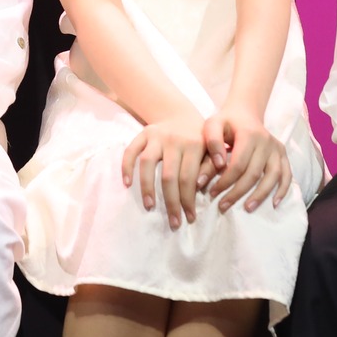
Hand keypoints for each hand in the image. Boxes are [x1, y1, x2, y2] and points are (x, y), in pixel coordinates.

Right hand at [122, 113, 207, 228]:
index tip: (189, 218)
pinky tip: (127, 184)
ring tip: (150, 207)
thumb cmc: (198, 138)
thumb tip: (203, 188)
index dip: (188, 200)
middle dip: (171, 202)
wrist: (180, 113)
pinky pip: (131, 150)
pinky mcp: (143, 133)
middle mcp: (174, 140)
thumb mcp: (210, 148)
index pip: (189, 178)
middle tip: (173, 222)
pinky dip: (126, 166)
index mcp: (195, 144)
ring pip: (148, 163)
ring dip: (147, 187)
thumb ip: (209, 167)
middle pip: (169, 176)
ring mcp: (157, 136)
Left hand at [202, 103, 290, 212]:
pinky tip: (274, 203)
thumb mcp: (212, 125)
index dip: (225, 181)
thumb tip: (219, 165)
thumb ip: (212, 142)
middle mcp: (266, 141)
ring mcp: (277, 148)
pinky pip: (287, 174)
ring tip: (247, 208)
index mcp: (249, 134)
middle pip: (254, 173)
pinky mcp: (283, 154)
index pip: (238, 164)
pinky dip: (283, 190)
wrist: (244, 113)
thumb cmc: (225, 123)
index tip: (212, 193)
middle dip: (238, 192)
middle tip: (223, 206)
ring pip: (273, 176)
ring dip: (260, 195)